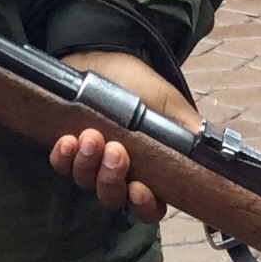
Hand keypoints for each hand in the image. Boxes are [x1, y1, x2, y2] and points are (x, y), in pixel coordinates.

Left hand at [50, 50, 199, 225]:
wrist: (104, 55)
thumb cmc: (138, 82)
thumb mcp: (165, 100)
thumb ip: (182, 123)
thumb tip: (199, 142)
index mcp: (150, 168)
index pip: (150, 206)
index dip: (144, 206)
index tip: (138, 189)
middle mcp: (120, 172)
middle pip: (113, 197)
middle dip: (112, 179)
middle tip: (115, 151)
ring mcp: (91, 162)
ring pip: (86, 182)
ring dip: (88, 164)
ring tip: (91, 136)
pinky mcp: (67, 149)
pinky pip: (61, 166)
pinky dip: (63, 158)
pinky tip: (67, 141)